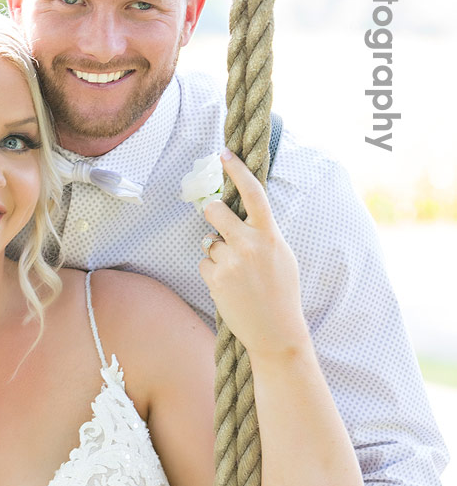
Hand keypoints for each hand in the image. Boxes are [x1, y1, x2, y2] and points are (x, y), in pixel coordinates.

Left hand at [199, 150, 307, 359]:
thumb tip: (241, 211)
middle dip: (212, 213)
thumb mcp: (281, 254)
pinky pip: (204, 264)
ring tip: (236, 273)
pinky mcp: (215, 279)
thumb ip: (263, 232)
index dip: (236, 170)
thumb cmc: (281, 290)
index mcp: (270, 235)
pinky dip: (212, 272)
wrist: (276, 331)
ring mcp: (230, 262)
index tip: (224, 154)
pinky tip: (229, 286)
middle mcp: (249, 244)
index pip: (252, 193)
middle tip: (217, 219)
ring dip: (216, 252)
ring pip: (208, 242)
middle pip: (214, 211)